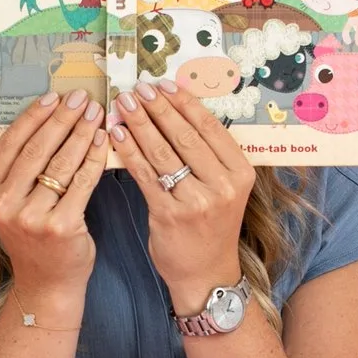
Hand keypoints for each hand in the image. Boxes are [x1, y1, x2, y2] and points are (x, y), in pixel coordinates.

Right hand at [0, 90, 108, 310]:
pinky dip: (94, 158)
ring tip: (96, 114)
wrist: (46, 284)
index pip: (10, 143)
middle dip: (62, 119)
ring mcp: (31, 217)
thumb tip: (46, 120)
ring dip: (81, 133)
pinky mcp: (61, 226)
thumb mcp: (12, 204)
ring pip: (61, 163)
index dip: (33, 117)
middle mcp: (5, 204)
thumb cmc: (33, 238)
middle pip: (37, 149)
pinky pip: (82, 182)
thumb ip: (18, 172)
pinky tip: (104, 142)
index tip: (53, 97)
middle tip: (81, 98)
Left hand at [108, 77, 255, 312]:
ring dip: (140, 124)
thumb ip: (207, 156)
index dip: (184, 102)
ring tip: (123, 104)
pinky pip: (145, 174)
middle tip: (137, 88)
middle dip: (158, 108)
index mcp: (240, 172)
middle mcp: (223, 185)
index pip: (209, 127)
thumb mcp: (223, 189)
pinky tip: (117, 134)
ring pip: (163, 152)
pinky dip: (129, 151)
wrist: (206, 273)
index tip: (163, 84)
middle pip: (185, 136)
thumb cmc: (210, 226)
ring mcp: (197, 201)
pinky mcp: (170, 215)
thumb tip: (175, 110)